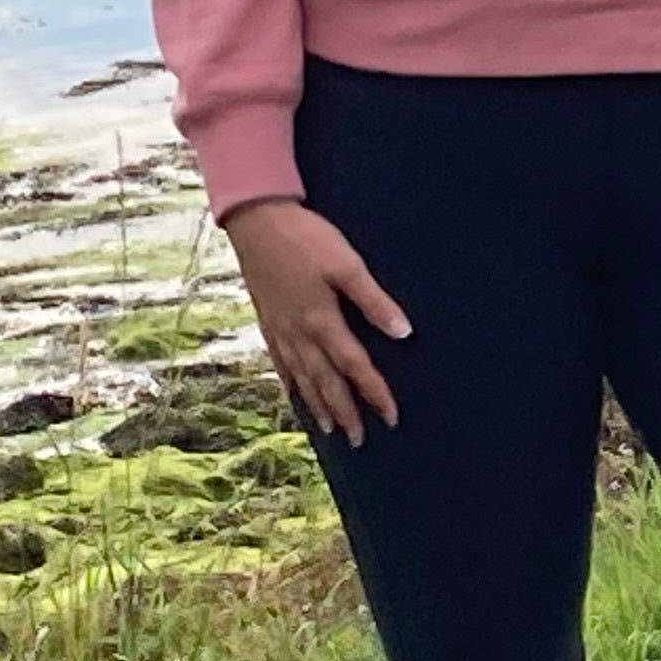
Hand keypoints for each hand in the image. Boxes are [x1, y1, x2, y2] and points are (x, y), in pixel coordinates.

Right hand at [219, 197, 409, 443]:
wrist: (256, 221)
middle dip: (345, 412)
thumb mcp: (347, 264)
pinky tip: (295, 393)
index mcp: (322, 321)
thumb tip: (404, 333)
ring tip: (331, 429)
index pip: (355, 367)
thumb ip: (375, 301)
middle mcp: (299, 333)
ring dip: (318, 405)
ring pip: (301, 377)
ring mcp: (279, 329)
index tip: (391, 417)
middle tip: (360, 440)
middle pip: (326, 382)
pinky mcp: (267, 320)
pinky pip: (280, 363)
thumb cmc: (306, 238)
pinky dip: (290, 383)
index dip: (374, 393)